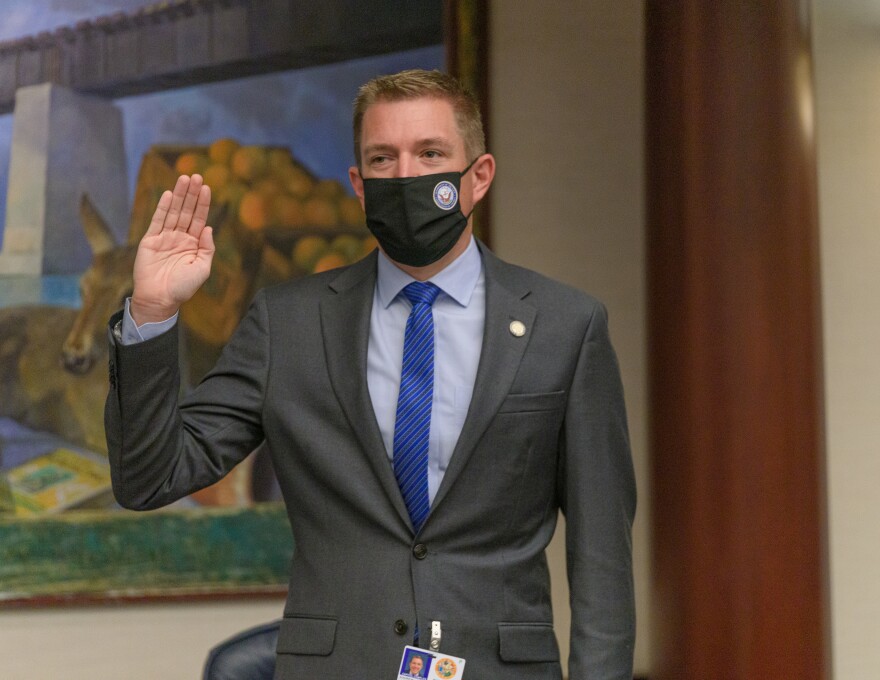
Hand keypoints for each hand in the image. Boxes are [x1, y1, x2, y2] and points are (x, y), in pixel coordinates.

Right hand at [130, 174, 214, 323]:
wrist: (160, 299)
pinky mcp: (150, 240)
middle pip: (187, 211)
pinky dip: (163, 207)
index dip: (202, 203)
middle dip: (191, 194)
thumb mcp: (202, 268)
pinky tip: (168, 194)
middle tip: (196, 175)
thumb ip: (207, 248)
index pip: (199, 219)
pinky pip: (157, 221)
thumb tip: (208, 227)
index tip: (206, 187)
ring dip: (179, 195)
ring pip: (173, 212)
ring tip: (184, 178)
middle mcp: (180, 238)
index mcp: (194, 244)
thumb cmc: (183, 288)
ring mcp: (165, 238)